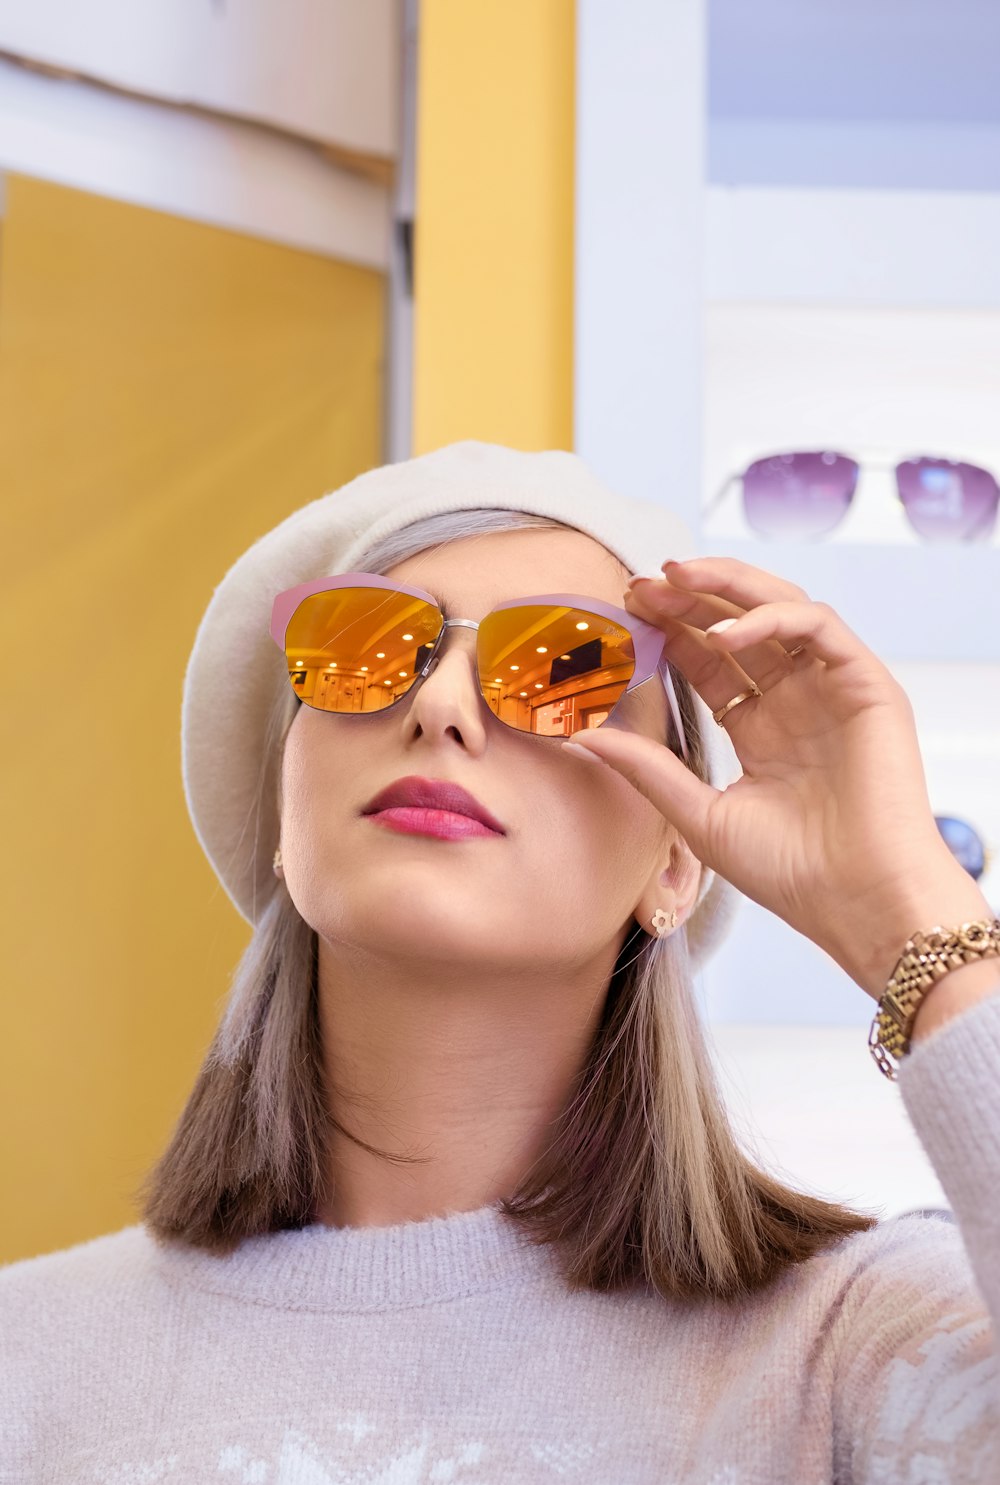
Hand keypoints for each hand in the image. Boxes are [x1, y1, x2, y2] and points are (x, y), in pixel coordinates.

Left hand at [565, 556, 990, 997]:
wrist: (859, 903)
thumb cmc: (792, 874)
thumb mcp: (700, 816)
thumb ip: (647, 770)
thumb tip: (581, 737)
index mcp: (761, 730)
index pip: (710, 661)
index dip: (669, 632)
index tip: (623, 612)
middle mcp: (797, 702)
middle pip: (738, 627)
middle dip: (689, 599)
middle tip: (639, 583)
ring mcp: (833, 690)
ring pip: (780, 608)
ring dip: (727, 586)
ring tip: (674, 576)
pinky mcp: (868, 686)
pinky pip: (819, 626)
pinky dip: (770, 618)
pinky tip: (722, 634)